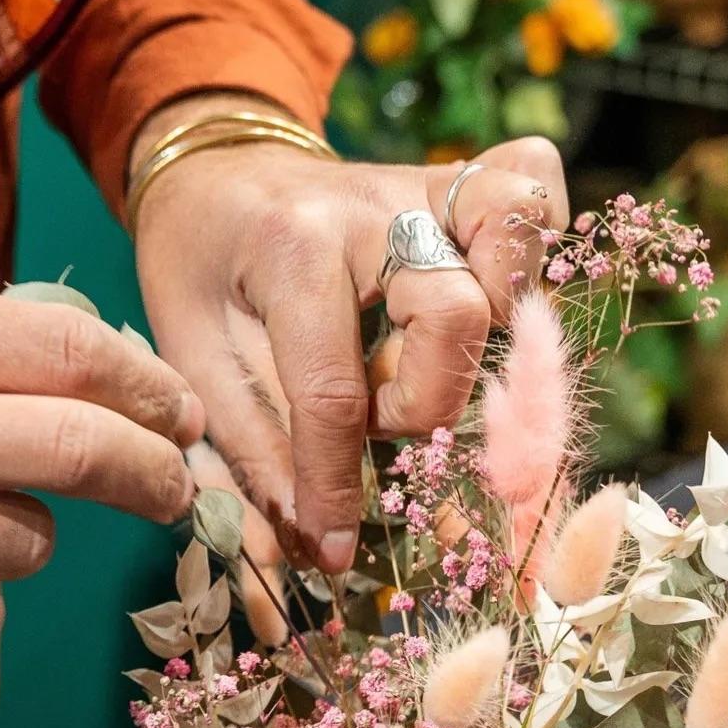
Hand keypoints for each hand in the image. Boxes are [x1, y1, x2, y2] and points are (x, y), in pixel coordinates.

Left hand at [132, 97, 567, 570]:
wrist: (210, 174)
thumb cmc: (200, 273)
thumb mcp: (195, 362)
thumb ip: (251, 454)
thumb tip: (307, 553)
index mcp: (288, 253)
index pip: (333, 391)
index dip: (336, 487)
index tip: (333, 546)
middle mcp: (369, 208)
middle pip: (457, 313)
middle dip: (424, 399)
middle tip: (374, 416)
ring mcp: (424, 184)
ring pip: (515, 230)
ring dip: (493, 316)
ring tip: (427, 354)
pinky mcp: (458, 182)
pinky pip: (532, 188)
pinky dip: (526, 247)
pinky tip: (483, 294)